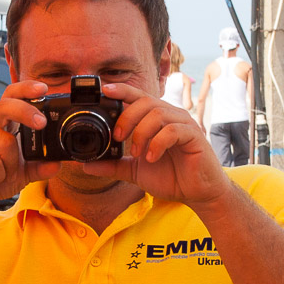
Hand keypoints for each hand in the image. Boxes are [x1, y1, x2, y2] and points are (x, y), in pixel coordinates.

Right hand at [0, 80, 59, 214]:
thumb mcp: (22, 172)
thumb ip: (39, 167)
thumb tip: (56, 163)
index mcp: (3, 122)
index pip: (12, 96)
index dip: (26, 88)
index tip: (43, 88)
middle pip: (6, 105)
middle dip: (26, 111)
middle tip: (41, 123)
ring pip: (6, 143)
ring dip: (10, 165)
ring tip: (2, 172)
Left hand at [82, 83, 229, 205]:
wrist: (197, 193)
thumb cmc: (171, 177)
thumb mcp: (135, 172)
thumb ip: (113, 166)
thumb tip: (86, 165)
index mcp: (156, 120)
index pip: (138, 98)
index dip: (122, 90)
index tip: (103, 91)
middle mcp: (170, 116)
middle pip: (145, 102)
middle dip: (127, 117)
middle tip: (118, 138)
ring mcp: (184, 124)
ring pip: (158, 113)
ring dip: (142, 132)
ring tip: (137, 153)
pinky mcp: (194, 136)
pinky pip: (174, 130)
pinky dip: (158, 142)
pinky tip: (152, 157)